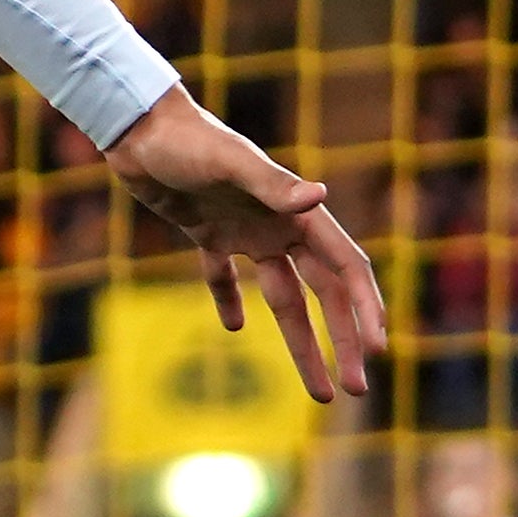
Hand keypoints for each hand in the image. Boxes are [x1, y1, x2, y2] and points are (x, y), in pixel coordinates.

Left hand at [100, 86, 384, 401]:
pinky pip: (222, 277)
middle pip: (322, 296)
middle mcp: (280, 227)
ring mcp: (245, 233)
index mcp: (297, 214)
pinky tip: (234, 329)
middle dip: (342, 342)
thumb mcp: (230, 162)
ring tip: (318, 388)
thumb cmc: (187, 140)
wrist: (139, 128)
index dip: (365, 309)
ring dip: (300, 342)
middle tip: (355, 388)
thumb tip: (317, 198)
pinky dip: (229, 302)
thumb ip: (273, 185)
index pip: (345, 270)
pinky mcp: (207, 235)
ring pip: (282, 298)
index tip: (378, 350)